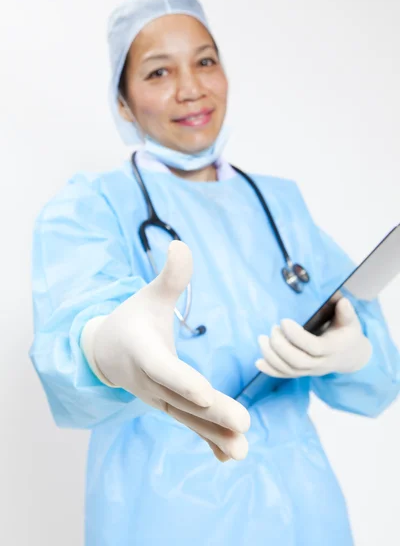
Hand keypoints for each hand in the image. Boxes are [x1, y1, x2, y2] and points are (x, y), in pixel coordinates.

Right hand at [81, 240, 249, 461]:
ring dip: (215, 434)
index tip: (206, 393)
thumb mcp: (149, 295)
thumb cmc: (132, 319)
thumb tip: (181, 244)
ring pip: (188, 418)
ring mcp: (158, 399)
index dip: (183, 380)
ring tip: (243, 450)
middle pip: (182, 400)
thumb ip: (170, 276)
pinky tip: (232, 455)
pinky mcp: (169, 407)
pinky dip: (208, 441)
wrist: (107, 351)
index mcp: (142, 350)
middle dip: (212, 413)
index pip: (163, 368)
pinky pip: (189, 425)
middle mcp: (149, 381)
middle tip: (244, 424)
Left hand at [256, 297, 371, 377]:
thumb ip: (347, 312)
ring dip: (272, 356)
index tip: (283, 321)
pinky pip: (285, 375)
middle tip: (272, 329)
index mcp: (332, 349)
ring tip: (262, 339)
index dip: (296, 336)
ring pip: (289, 370)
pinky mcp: (302, 373)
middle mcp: (321, 364)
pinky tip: (258, 362)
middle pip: (298, 361)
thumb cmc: (347, 334)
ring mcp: (310, 371)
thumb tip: (343, 302)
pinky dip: (270, 370)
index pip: (313, 347)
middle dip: (280, 346)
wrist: (350, 356)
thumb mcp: (350, 322)